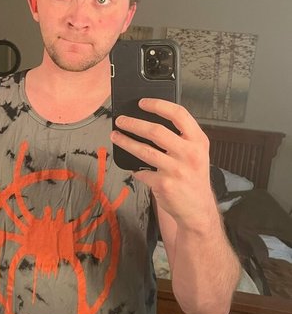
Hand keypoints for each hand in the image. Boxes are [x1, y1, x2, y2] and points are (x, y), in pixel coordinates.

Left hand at [110, 98, 215, 224]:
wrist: (198, 211)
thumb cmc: (194, 179)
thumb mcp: (197, 154)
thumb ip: (181, 139)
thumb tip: (148, 123)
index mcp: (198, 141)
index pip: (179, 114)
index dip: (158, 105)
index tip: (142, 103)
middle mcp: (189, 154)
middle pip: (156, 131)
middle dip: (133, 123)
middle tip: (121, 120)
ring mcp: (176, 170)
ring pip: (143, 150)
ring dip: (125, 141)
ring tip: (115, 135)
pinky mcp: (164, 184)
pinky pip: (142, 172)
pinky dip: (136, 170)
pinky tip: (134, 168)